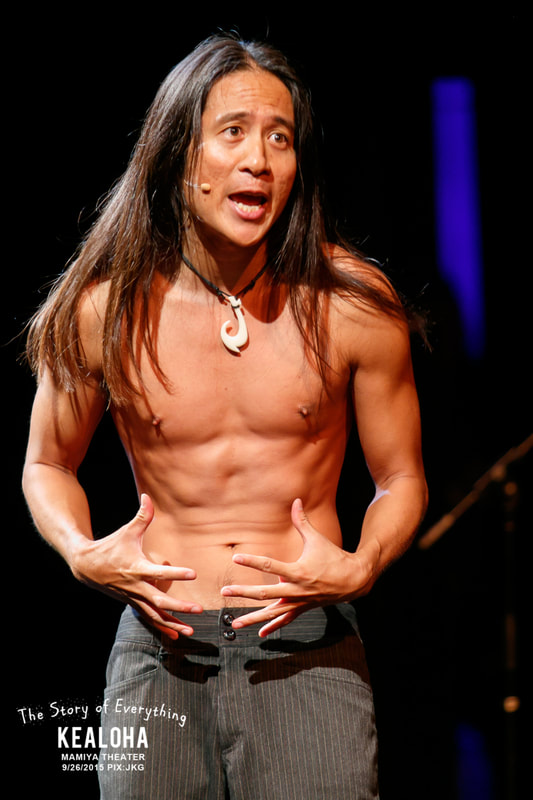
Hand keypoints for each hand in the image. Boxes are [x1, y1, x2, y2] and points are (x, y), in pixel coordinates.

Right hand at [70, 494, 201, 637]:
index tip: (193, 573)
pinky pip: (149, 618)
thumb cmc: (110, 546)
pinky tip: (177, 634)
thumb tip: (148, 496)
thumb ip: (142, 516)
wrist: (86, 566)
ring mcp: (134, 597)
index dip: (176, 573)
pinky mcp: (133, 603)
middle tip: (198, 609)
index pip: (159, 572)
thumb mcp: (127, 531)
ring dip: (173, 623)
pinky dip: (163, 627)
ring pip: (155, 614)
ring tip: (191, 631)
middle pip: (159, 600)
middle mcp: (136, 586)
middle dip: (179, 606)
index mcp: (136, 567)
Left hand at [220, 498, 379, 635]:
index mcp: (298, 571)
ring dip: (253, 618)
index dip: (252, 560)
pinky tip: (260, 634)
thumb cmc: (334, 557)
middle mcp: (296, 590)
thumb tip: (296, 501)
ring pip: (272, 613)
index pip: (270, 565)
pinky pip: (285, 619)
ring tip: (234, 623)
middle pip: (265, 593)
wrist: (354, 580)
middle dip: (244, 592)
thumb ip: (302, 521)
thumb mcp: (317, 539)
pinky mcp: (302, 608)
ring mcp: (299, 601)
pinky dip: (272, 626)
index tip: (236, 557)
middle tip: (226, 591)